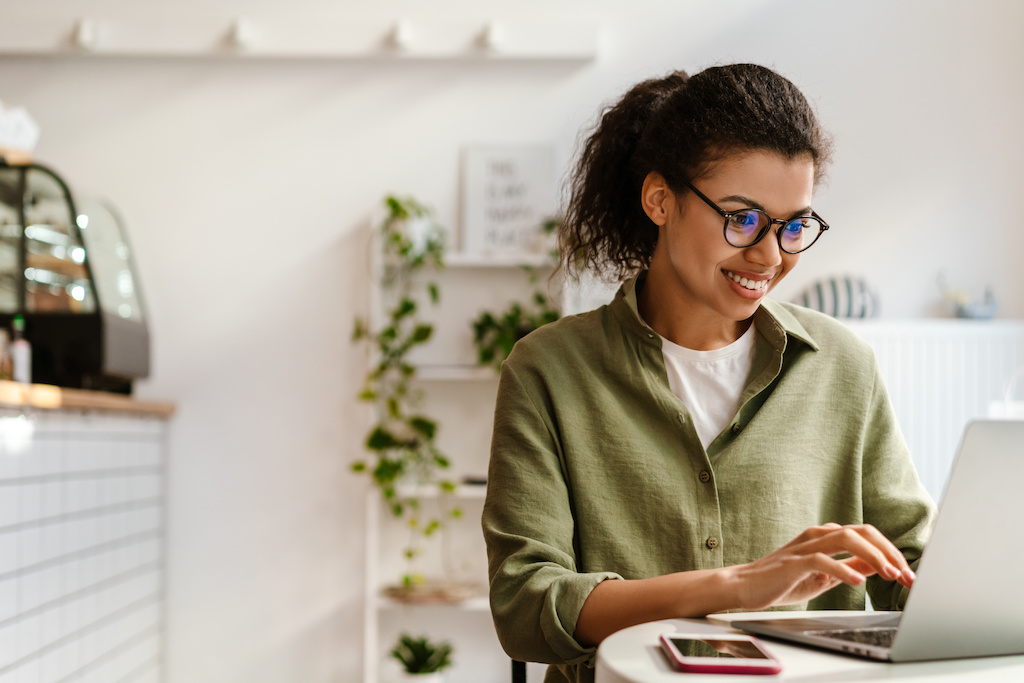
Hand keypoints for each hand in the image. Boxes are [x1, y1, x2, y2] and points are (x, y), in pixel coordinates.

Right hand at [731, 523, 915, 610]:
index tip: (909, 575)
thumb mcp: (825, 575)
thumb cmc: (782, 580)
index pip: (867, 535)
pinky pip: (822, 560)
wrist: (744, 586)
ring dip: (873, 556)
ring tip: (889, 575)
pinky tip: (858, 583)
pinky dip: (843, 570)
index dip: (892, 553)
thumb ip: (850, 566)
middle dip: (890, 553)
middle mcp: (818, 535)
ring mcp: (805, 546)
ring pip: (846, 538)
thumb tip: (880, 565)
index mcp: (826, 537)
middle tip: (906, 575)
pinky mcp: (793, 562)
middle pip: (862, 531)